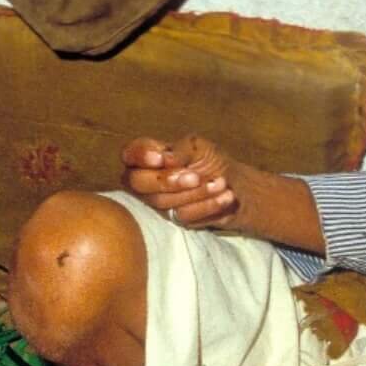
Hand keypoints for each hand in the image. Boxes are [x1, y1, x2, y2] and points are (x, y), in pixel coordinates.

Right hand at [121, 135, 245, 228]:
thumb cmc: (211, 160)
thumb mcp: (198, 147)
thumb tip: (167, 159)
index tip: (161, 158)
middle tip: (195, 177)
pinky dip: (206, 206)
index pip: (130, 154)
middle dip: (167, 181)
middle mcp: (146, 180)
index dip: (141, 157)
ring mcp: (157, 202)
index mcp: (147, 156)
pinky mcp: (173, 219)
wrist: (235, 185)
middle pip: (137, 182)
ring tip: (220, 183)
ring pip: (161, 202)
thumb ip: (180, 150)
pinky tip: (223, 198)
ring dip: (195, 193)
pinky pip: (182, 216)